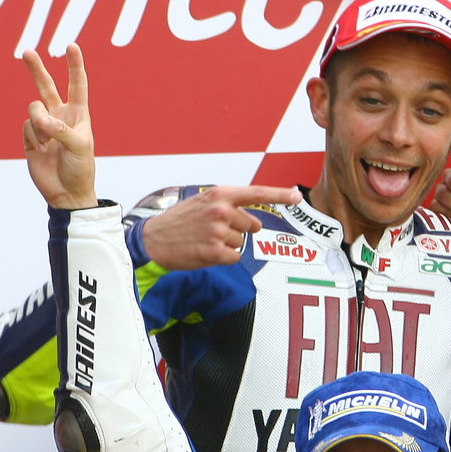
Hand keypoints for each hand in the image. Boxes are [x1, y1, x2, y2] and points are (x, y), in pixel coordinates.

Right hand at [22, 44, 95, 208]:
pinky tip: (42, 151)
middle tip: (27, 52)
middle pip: (46, 86)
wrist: (66, 192)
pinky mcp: (29, 137)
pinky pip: (26, 127)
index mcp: (78, 114)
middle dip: (37, 69)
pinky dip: (33, 138)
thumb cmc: (80, 168)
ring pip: (33, 109)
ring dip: (40, 125)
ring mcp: (43, 125)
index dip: (75, 65)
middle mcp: (59, 115)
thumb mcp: (79, 147)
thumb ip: (60, 129)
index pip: (77, 85)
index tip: (71, 46)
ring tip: (50, 143)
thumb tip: (39, 119)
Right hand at [141, 184, 301, 269]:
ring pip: (242, 242)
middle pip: (252, 226)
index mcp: (220, 195)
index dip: (280, 195)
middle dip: (239, 230)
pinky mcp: (214, 252)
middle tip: (214, 230)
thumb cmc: (179, 221)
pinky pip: (234, 257)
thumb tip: (255, 220)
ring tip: (205, 239)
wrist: (153, 240)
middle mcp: (221, 211)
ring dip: (228, 245)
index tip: (297, 196)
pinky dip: (223, 258)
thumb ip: (229, 205)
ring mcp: (218, 232)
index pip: (257, 193)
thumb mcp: (203, 202)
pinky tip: (205, 251)